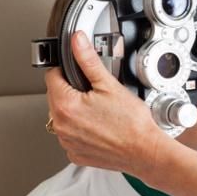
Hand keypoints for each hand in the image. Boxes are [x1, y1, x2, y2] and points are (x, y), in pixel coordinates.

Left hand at [44, 31, 166, 175]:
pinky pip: (69, 135)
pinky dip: (79, 129)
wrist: (145, 151)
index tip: (79, 73)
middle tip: (94, 93)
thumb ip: (88, 59)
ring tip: (98, 111)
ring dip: (73, 110)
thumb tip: (77, 41)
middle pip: (55, 96)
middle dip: (71, 90)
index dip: (66, 70)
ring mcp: (66, 142)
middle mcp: (60, 126)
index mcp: (65, 105)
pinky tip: (96, 126)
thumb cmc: (131, 123)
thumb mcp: (109, 84)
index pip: (51, 76)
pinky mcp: (74, 153)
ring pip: (61, 116)